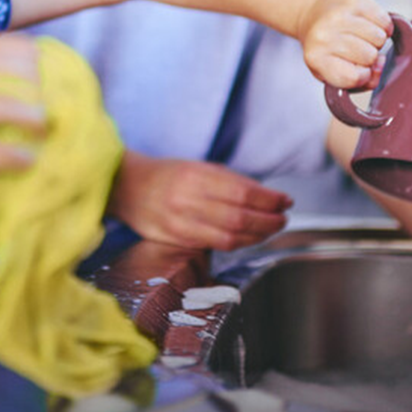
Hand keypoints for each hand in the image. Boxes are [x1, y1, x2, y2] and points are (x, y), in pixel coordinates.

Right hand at [106, 151, 292, 250]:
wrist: (126, 186)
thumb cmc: (166, 174)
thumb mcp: (197, 166)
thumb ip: (228, 181)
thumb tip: (266, 196)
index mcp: (195, 175)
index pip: (242, 191)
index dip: (269, 200)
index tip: (285, 200)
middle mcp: (187, 200)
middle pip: (239, 217)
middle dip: (268, 221)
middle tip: (283, 218)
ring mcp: (180, 223)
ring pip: (229, 237)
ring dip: (257, 235)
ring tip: (271, 229)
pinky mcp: (176, 240)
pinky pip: (214, 245)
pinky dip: (238, 243)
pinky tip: (249, 238)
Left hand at [296, 0, 391, 88]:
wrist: (313, 11)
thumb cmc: (325, 46)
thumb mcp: (333, 72)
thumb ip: (359, 81)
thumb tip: (380, 68)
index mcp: (316, 58)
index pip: (354, 77)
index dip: (363, 76)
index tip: (359, 69)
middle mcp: (324, 36)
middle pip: (370, 57)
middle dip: (370, 56)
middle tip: (357, 49)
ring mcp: (338, 16)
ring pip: (379, 38)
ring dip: (376, 40)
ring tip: (362, 37)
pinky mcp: (353, 0)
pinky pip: (384, 20)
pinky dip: (382, 25)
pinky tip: (370, 24)